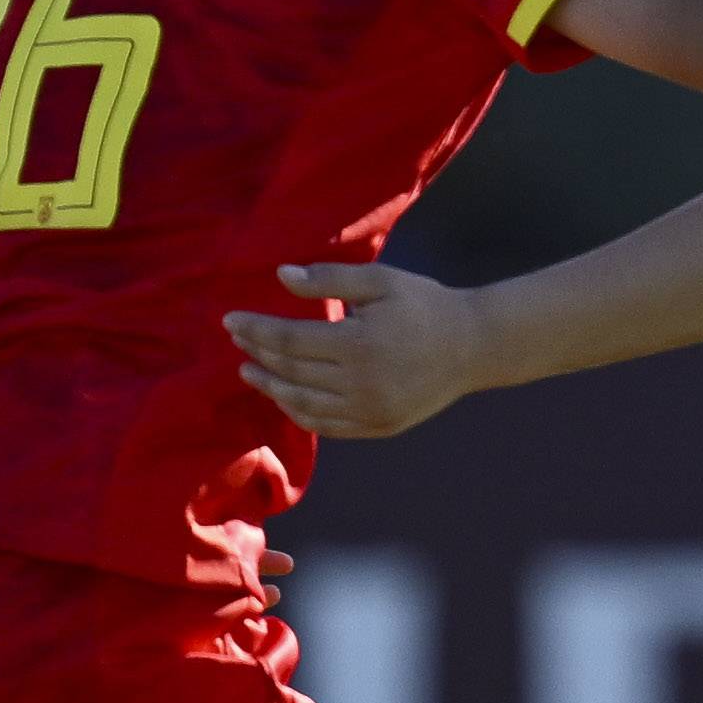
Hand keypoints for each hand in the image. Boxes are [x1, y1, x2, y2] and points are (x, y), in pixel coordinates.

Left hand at [226, 263, 490, 438]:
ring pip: (303, 404)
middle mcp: (360, 384)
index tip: (231, 320)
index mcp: (358, 344)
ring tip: (250, 372)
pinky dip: (299, 413)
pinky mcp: (377, 427)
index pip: (289, 340)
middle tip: (236, 341)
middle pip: (291, 372)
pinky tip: (285, 396)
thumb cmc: (424, 305)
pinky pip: (326, 425)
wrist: (472, 347)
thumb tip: (281, 276)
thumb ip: (329, 279)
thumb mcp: (380, 281)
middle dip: (258, 355)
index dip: (255, 330)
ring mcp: (368, 411)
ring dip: (271, 388)